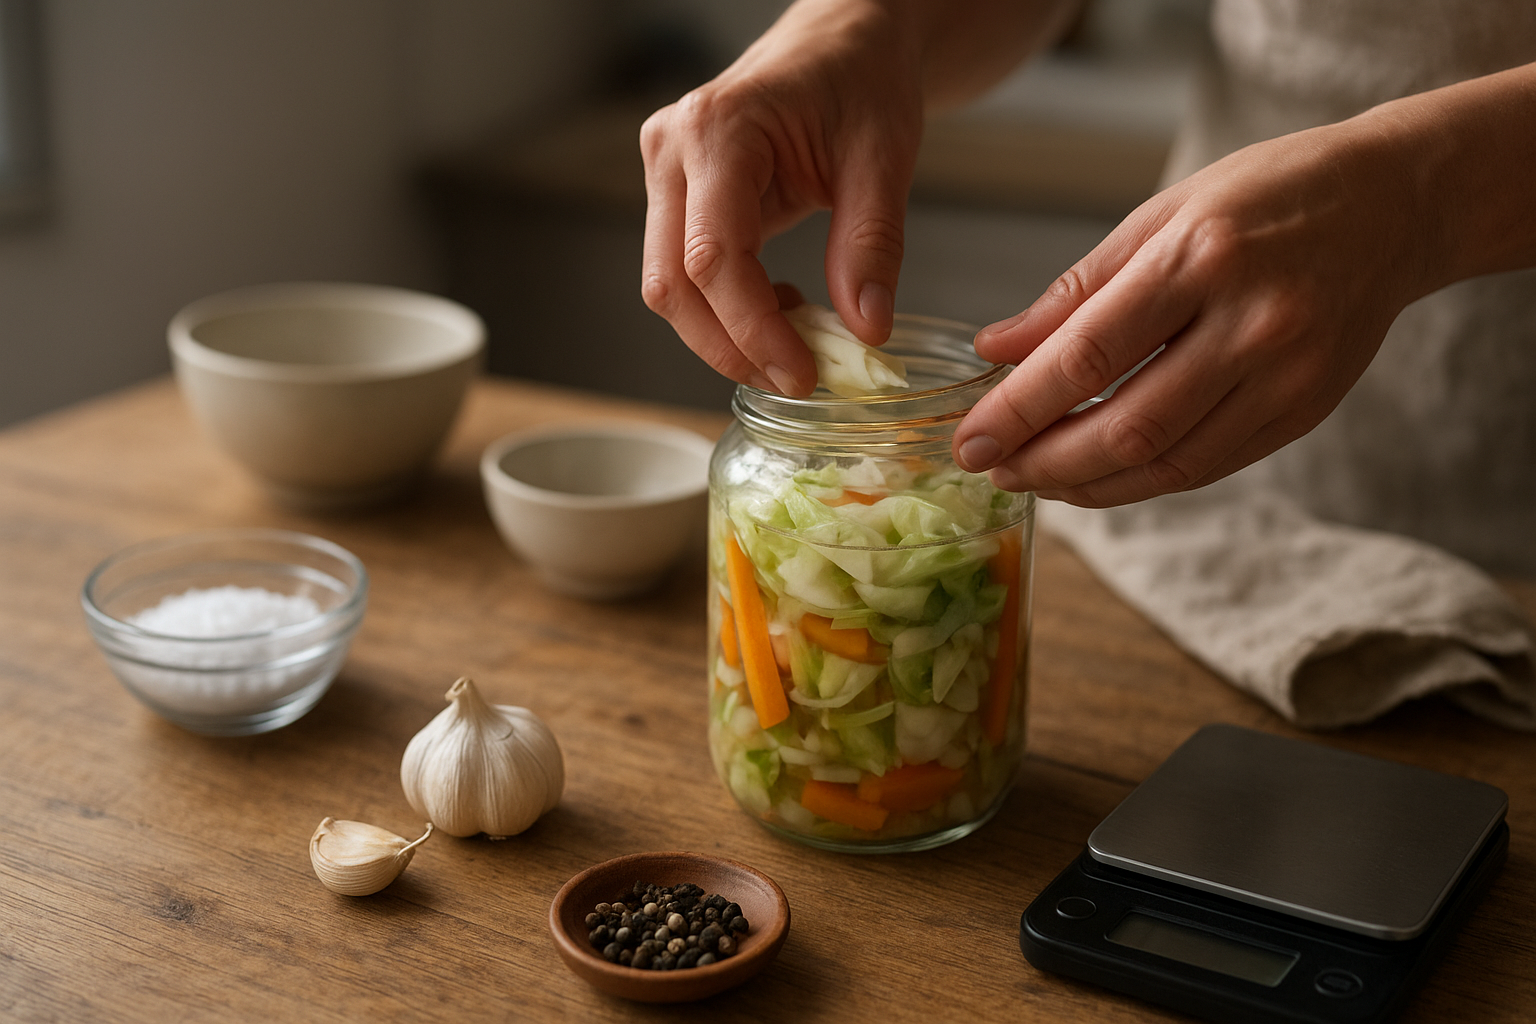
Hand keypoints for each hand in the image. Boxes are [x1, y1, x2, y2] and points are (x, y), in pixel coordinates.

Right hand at [639, 1, 923, 394]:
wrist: (842, 43)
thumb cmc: (860, 80)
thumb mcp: (884, 157)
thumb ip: (872, 244)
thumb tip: (866, 330)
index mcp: (718, 129)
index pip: (713, 257)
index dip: (752, 328)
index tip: (802, 373)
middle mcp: (672, 151)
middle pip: (672, 284)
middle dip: (730, 346)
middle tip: (796, 379)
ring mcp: (664, 174)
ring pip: (668, 288)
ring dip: (725, 334)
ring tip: (796, 340)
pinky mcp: (673, 197)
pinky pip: (683, 273)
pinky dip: (727, 310)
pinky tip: (780, 307)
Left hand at [952, 120, 1431, 505]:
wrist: (1395, 204)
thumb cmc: (1264, 197)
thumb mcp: (1162, 215)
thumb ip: (1075, 291)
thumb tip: (992, 349)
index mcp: (1199, 259)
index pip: (1087, 358)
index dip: (1018, 411)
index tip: (969, 440)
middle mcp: (1249, 324)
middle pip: (1126, 426)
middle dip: (1044, 462)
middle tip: (992, 470)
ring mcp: (1285, 375)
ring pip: (1166, 462)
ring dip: (1086, 485)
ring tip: (1034, 479)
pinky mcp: (1305, 411)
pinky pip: (1206, 467)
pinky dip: (1140, 481)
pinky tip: (1094, 477)